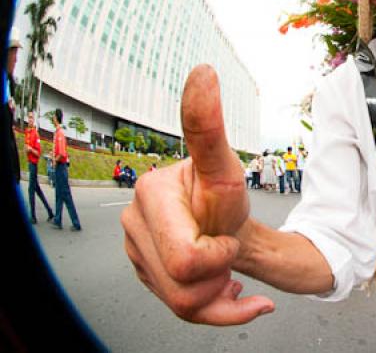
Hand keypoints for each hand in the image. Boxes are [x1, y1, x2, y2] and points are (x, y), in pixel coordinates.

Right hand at [121, 65, 273, 323]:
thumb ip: (207, 126)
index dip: (214, 255)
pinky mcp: (145, 273)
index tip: (224, 234)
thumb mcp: (224, 167)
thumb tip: (203, 71)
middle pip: (182, 288)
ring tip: (223, 263)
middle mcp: (131, 224)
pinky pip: (181, 312)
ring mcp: (135, 252)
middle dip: (217, 274)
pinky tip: (237, 295)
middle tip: (225, 247)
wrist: (227, 222)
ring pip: (182, 305)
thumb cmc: (225, 195)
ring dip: (217, 293)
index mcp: (148, 197)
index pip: (185, 260)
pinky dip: (218, 310)